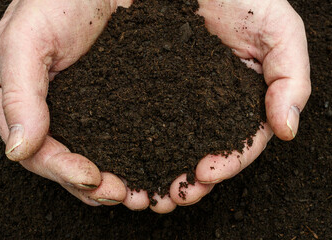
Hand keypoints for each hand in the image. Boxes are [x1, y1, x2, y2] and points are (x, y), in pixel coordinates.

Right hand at [0, 0, 133, 205]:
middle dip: (90, 183)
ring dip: (110, 181)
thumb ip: (18, 94)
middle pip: (61, 161)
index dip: (60, 169)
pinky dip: (127, 157)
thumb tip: (16, 150)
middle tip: (122, 194)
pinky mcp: (105, 101)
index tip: (91, 177)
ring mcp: (75, 107)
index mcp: (12, 99)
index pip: (32, 148)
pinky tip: (144, 167)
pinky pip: (113, 137)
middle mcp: (41, 109)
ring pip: (88, 156)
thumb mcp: (26, 39)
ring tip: (138, 193)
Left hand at [123, 0, 310, 212]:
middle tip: (171, 196)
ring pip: (168, 142)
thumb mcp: (280, 30)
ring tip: (145, 191)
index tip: (207, 172)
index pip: (240, 141)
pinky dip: (131, 142)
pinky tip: (122, 159)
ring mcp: (174, 95)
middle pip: (201, 150)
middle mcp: (208, 103)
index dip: (228, 161)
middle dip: (189, 179)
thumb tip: (288, 130)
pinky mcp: (142, 84)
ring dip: (158, 171)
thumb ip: (290, 78)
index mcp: (242, 98)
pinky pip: (135, 117)